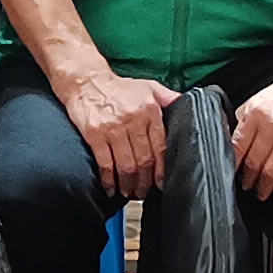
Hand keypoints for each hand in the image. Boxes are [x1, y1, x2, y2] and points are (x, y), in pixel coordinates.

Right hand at [65, 70, 174, 202]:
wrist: (86, 80)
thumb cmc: (118, 87)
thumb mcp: (148, 86)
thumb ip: (168, 97)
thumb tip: (186, 105)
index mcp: (150, 111)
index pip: (160, 148)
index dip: (161, 171)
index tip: (160, 183)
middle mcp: (133, 119)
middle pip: (144, 161)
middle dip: (144, 182)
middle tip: (143, 192)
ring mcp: (113, 128)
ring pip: (126, 166)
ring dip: (129, 185)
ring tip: (129, 192)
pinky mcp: (95, 134)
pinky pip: (105, 164)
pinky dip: (109, 180)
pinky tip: (111, 187)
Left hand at [229, 67, 272, 201]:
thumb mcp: (255, 102)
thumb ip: (242, 122)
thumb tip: (227, 144)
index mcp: (255, 114)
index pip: (239, 146)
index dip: (234, 165)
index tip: (231, 177)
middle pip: (255, 161)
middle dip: (249, 180)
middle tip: (246, 188)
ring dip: (265, 187)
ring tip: (261, 195)